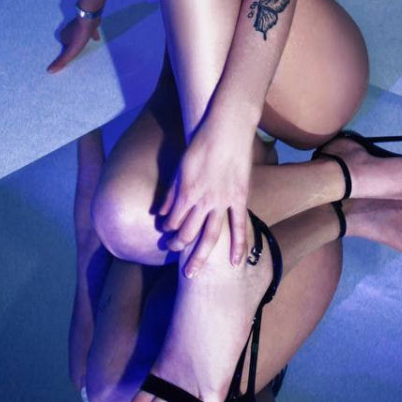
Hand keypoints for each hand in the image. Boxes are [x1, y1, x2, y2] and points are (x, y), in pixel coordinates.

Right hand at [47, 16, 100, 72]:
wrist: (89, 18)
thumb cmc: (80, 35)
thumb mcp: (71, 51)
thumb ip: (62, 61)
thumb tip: (49, 71)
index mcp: (63, 35)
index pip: (63, 44)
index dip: (67, 49)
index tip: (70, 54)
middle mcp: (68, 29)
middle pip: (70, 38)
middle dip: (73, 43)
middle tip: (77, 49)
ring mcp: (77, 24)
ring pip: (78, 33)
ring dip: (81, 38)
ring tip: (85, 44)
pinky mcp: (86, 21)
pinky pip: (88, 29)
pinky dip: (91, 33)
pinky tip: (96, 37)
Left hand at [158, 116, 253, 277]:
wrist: (227, 128)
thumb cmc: (201, 143)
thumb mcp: (181, 166)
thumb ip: (171, 192)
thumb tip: (161, 212)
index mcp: (186, 191)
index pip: (173, 220)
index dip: (168, 229)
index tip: (166, 233)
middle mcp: (203, 201)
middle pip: (189, 232)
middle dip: (178, 245)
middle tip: (173, 253)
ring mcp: (223, 201)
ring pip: (211, 236)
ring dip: (199, 256)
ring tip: (192, 273)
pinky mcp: (240, 198)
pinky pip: (239, 226)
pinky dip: (237, 245)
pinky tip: (235, 263)